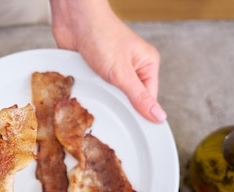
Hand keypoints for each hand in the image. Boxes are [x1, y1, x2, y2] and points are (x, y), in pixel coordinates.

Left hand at [49, 0, 165, 122]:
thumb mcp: (122, 72)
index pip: (148, 99)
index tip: (133, 131)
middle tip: (110, 110)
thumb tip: (159, 116)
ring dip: (102, 98)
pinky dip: (91, 91)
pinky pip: (96, 88)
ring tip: (96, 98)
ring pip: (110, 95)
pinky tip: (86, 94)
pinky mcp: (95, 69)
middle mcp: (132, 67)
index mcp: (147, 65)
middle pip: (129, 99)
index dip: (139, 114)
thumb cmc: (101, 36)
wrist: (74, 19)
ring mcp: (113, 68)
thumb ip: (139, 97)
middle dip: (118, 105)